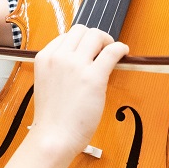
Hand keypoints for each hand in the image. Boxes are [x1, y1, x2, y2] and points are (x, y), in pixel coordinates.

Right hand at [31, 25, 127, 155]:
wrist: (53, 137)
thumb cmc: (52, 117)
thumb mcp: (47, 82)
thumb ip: (59, 67)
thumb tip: (83, 58)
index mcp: (45, 57)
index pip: (66, 35)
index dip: (80, 41)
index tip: (88, 50)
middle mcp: (58, 57)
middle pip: (81, 30)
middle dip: (94, 37)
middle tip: (102, 49)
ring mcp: (75, 65)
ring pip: (96, 36)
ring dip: (107, 40)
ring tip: (112, 51)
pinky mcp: (93, 77)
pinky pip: (111, 51)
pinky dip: (120, 48)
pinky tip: (123, 53)